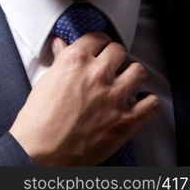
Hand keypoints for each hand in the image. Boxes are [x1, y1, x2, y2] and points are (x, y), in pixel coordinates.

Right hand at [8, 31, 159, 165]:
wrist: (41, 151)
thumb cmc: (38, 120)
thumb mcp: (45, 82)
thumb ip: (60, 61)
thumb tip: (61, 47)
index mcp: (75, 61)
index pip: (96, 38)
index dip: (99, 43)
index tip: (100, 47)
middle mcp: (97, 74)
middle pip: (119, 51)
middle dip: (115, 57)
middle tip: (111, 65)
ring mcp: (115, 97)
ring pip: (138, 71)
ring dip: (131, 75)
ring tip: (126, 82)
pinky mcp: (127, 120)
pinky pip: (151, 102)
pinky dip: (147, 101)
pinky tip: (140, 102)